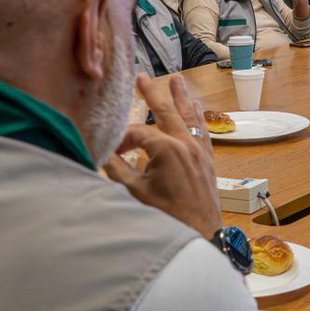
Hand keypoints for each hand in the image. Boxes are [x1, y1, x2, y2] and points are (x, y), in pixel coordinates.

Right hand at [103, 74, 220, 239]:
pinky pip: (204, 131)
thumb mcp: (135, 192)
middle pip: (166, 112)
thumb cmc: (167, 216)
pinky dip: (199, 117)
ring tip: (177, 80)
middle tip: (142, 77)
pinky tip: (197, 108)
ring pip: (189, 116)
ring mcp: (200, 151)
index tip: (112, 152)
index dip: (121, 140)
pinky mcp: (208, 160)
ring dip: (181, 97)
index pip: (138, 133)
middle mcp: (186, 144)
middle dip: (152, 93)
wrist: (199, 233)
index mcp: (167, 149)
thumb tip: (101, 152)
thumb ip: (117, 169)